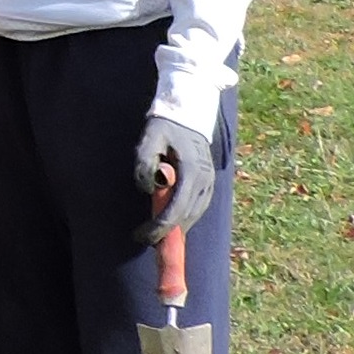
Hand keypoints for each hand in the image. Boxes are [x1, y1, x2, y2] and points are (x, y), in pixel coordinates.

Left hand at [133, 115, 215, 242]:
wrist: (189, 113)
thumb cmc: (166, 125)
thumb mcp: (150, 138)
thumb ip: (145, 162)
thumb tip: (148, 188)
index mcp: (192, 171)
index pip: (176, 209)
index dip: (160, 227)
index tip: (143, 236)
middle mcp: (205, 181)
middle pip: (187, 217)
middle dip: (166, 233)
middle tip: (145, 240)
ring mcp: (210, 182)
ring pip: (194, 215)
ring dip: (176, 228)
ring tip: (155, 235)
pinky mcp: (209, 183)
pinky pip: (198, 207)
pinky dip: (185, 218)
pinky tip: (172, 223)